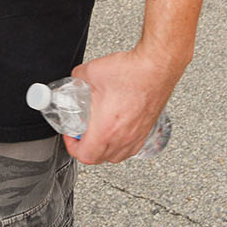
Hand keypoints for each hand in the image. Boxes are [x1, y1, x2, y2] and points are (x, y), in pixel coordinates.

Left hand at [62, 49, 177, 164]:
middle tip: (80, 134)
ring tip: (97, 134)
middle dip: (86, 149)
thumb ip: (78, 78)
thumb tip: (75, 79)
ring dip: (104, 150)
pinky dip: (120, 145)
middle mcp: (124, 137)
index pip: (85, 155)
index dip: (72, 147)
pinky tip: (116, 131)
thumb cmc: (131, 72)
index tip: (70, 135)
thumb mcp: (91, 72)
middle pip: (100, 159)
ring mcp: (138, 135)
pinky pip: (131, 148)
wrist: (156, 67)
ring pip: (118, 156)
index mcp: (106, 129)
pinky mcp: (148, 129)